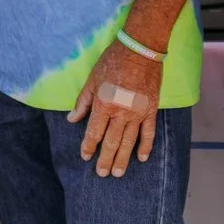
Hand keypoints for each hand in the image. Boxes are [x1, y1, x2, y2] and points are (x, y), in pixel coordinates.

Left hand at [69, 37, 163, 176]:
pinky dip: (145, 146)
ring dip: (123, 159)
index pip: (94, 133)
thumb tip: (72, 119)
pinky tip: (141, 158)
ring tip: (118, 173)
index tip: (86, 157)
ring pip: (129, 142)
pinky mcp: (151, 110)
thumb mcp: (92, 79)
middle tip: (102, 174)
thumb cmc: (113, 61)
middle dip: (105, 159)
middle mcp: (120, 113)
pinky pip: (148, 133)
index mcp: (103, 104)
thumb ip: (83, 101)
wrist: (140, 50)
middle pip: (111, 142)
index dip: (89, 147)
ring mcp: (137, 113)